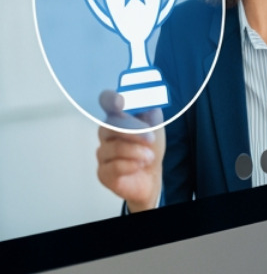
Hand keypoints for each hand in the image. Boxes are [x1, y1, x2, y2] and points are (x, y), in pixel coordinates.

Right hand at [96, 91, 163, 211]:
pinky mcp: (103, 172)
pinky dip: (132, 165)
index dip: (110, 99)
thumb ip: (149, 110)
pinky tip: (139, 165)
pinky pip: (114, 167)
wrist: (151, 175)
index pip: (107, 101)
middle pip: (110, 125)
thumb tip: (146, 98)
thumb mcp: (156, 124)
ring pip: (115, 147)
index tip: (120, 101)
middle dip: (134, 132)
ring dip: (137, 151)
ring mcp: (102, 152)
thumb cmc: (150, 147)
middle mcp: (106, 133)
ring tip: (149, 157)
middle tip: (151, 139)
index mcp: (119, 116)